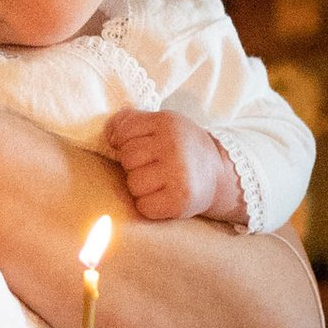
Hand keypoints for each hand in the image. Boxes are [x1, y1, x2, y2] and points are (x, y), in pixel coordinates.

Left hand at [107, 108, 236, 225]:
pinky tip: (164, 197)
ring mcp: (178, 174)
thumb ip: (132, 121)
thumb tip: (108, 134)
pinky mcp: (180, 200)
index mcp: (167, 122)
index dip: (125, 142)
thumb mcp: (162, 124)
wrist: (219, 174)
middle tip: (155, 166)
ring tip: (160, 182)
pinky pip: (144, 206)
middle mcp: (173, 146)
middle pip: (127, 159)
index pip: (123, 132)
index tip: (141, 148)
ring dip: (142, 187)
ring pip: (133, 184)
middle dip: (135, 165)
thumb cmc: (182, 148)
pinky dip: (150, 205)